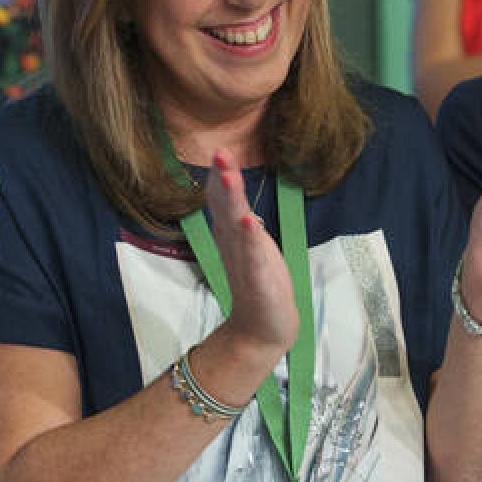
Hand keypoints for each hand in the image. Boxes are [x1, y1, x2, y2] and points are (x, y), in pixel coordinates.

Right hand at [205, 149, 298, 357]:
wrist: (261, 332)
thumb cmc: (260, 284)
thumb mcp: (250, 245)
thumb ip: (239, 217)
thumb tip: (229, 186)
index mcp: (233, 234)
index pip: (224, 199)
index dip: (222, 175)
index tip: (219, 149)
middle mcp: (235, 244)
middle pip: (227, 206)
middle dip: (224, 178)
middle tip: (220, 152)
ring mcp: (245, 262)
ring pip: (238, 226)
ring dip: (234, 201)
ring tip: (230, 176)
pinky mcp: (258, 282)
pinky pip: (253, 257)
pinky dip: (251, 239)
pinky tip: (249, 221)